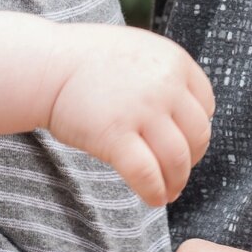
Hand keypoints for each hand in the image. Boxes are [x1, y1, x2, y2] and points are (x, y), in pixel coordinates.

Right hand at [45, 31, 215, 205]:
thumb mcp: (139, 52)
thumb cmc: (85, 62)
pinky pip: (147, 175)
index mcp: (174, 61)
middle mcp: (165, 85)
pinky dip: (154, 192)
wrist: (45, 66)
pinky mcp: (115, 136)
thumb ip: (164, 77)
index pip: (206, 106)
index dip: (196, 130)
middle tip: (176, 174)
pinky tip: (152, 199)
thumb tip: (183, 116)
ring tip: (167, 192)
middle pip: (197, 136)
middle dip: (190, 161)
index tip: (185, 145)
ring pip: (176, 160)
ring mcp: (142, 111)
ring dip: (175, 182)